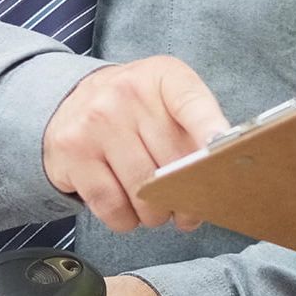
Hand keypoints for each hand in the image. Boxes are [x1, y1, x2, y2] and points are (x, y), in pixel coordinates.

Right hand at [42, 56, 227, 232]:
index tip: (223, 154)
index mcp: (162, 76)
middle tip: (189, 207)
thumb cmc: (136, 109)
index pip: (193, 104)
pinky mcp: (73, 153)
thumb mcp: (168, 101)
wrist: (72, 101)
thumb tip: (222, 177)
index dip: (211, 132)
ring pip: (142, 191)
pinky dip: (126, 219)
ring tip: (156, 208)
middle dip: (187, 196)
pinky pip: (112, 206)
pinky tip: (129, 210)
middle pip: (173, 163)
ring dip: (156, 213)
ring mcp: (96, 122)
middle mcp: (127, 93)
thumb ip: (197, 130)